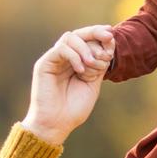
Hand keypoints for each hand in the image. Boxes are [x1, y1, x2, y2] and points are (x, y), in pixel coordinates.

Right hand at [20, 25, 114, 144]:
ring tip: (93, 63)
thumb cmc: (74, 109)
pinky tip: (81, 70)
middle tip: (109, 36)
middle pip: (78, 34)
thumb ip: (99, 65)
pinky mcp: (44, 64)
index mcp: (75, 62)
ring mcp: (53, 60)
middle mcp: (64, 58)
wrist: (56, 124)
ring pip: (69, 37)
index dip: (100, 37)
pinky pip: (61, 49)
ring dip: (85, 48)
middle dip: (95, 32)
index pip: (87, 40)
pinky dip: (74, 56)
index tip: (112, 40)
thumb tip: (108, 45)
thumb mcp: (93, 84)